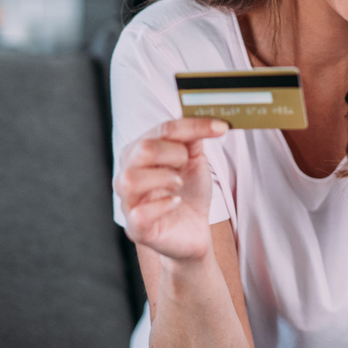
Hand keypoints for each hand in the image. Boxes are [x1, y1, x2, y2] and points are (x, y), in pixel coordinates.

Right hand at [115, 117, 227, 262]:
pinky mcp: (136, 228)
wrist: (193, 231)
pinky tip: (176, 202)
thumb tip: (205, 117)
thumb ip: (193, 138)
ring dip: (163, 177)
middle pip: (143, 149)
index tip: (220, 127)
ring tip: (178, 183)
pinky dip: (162, 205)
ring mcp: (129, 202)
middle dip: (173, 153)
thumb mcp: (194, 161)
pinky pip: (139, 213)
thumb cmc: (189, 193)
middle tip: (186, 164)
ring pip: (131, 179)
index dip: (192, 126)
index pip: (162, 129)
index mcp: (140, 152)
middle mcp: (128, 173)